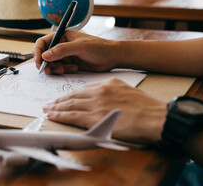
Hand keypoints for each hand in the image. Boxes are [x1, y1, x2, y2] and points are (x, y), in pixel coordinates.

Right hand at [33, 30, 119, 74]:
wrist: (112, 57)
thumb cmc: (99, 47)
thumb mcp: (80, 47)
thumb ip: (62, 50)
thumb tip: (45, 55)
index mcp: (62, 35)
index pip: (43, 42)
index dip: (38, 52)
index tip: (38, 61)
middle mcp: (62, 44)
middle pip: (45, 55)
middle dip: (46, 63)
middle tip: (48, 71)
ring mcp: (66, 55)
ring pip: (52, 64)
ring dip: (55, 68)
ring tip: (64, 70)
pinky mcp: (70, 64)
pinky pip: (60, 69)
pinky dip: (64, 71)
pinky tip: (74, 69)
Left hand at [43, 78, 166, 144]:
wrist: (156, 117)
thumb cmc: (147, 108)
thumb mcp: (128, 92)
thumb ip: (113, 94)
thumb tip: (104, 101)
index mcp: (108, 84)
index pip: (84, 89)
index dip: (71, 94)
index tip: (64, 98)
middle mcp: (99, 91)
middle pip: (74, 95)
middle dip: (59, 100)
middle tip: (49, 103)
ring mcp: (96, 103)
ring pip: (70, 104)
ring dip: (56, 107)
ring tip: (47, 109)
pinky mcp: (95, 117)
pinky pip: (72, 116)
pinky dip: (60, 115)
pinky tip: (52, 115)